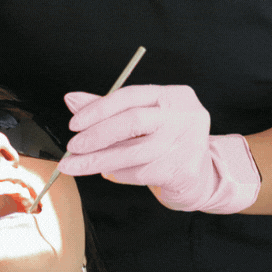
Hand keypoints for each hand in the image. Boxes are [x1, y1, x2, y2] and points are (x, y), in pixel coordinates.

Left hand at [59, 85, 260, 214]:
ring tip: (77, 166)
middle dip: (97, 136)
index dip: (98, 109)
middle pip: (133, 121)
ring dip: (99, 161)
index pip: (129, 95)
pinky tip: (110, 173)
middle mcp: (184, 115)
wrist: (200, 175)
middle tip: (72, 148)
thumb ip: (108, 109)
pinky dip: (120, 174)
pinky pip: (141, 173)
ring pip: (133, 152)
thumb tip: (71, 99)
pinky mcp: (184, 169)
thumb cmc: (166, 142)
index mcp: (173, 95)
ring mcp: (187, 142)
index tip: (74, 124)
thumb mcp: (141, 120)